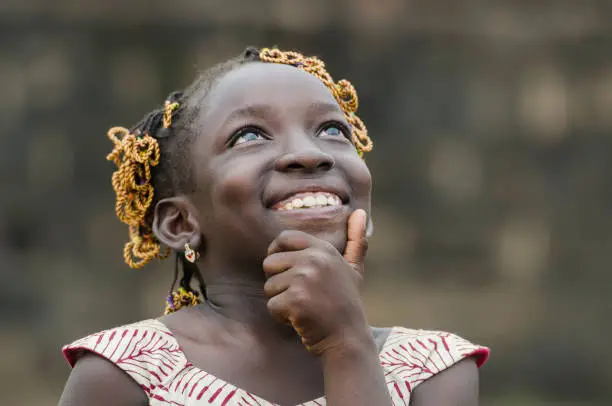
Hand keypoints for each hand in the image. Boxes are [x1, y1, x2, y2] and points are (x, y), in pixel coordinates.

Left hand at [263, 209, 370, 355]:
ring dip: (281, 301)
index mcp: (323, 249)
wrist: (348, 339)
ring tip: (304, 308)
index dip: (278, 255)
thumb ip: (355, 241)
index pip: (283, 238)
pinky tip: (301, 320)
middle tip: (302, 296)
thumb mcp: (353, 269)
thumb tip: (359, 212)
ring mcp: (305, 279)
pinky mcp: (296, 300)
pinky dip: (282, 317)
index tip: (289, 273)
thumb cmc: (346, 304)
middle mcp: (314, 259)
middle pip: (270, 263)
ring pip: (269, 286)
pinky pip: (272, 306)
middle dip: (280, 283)